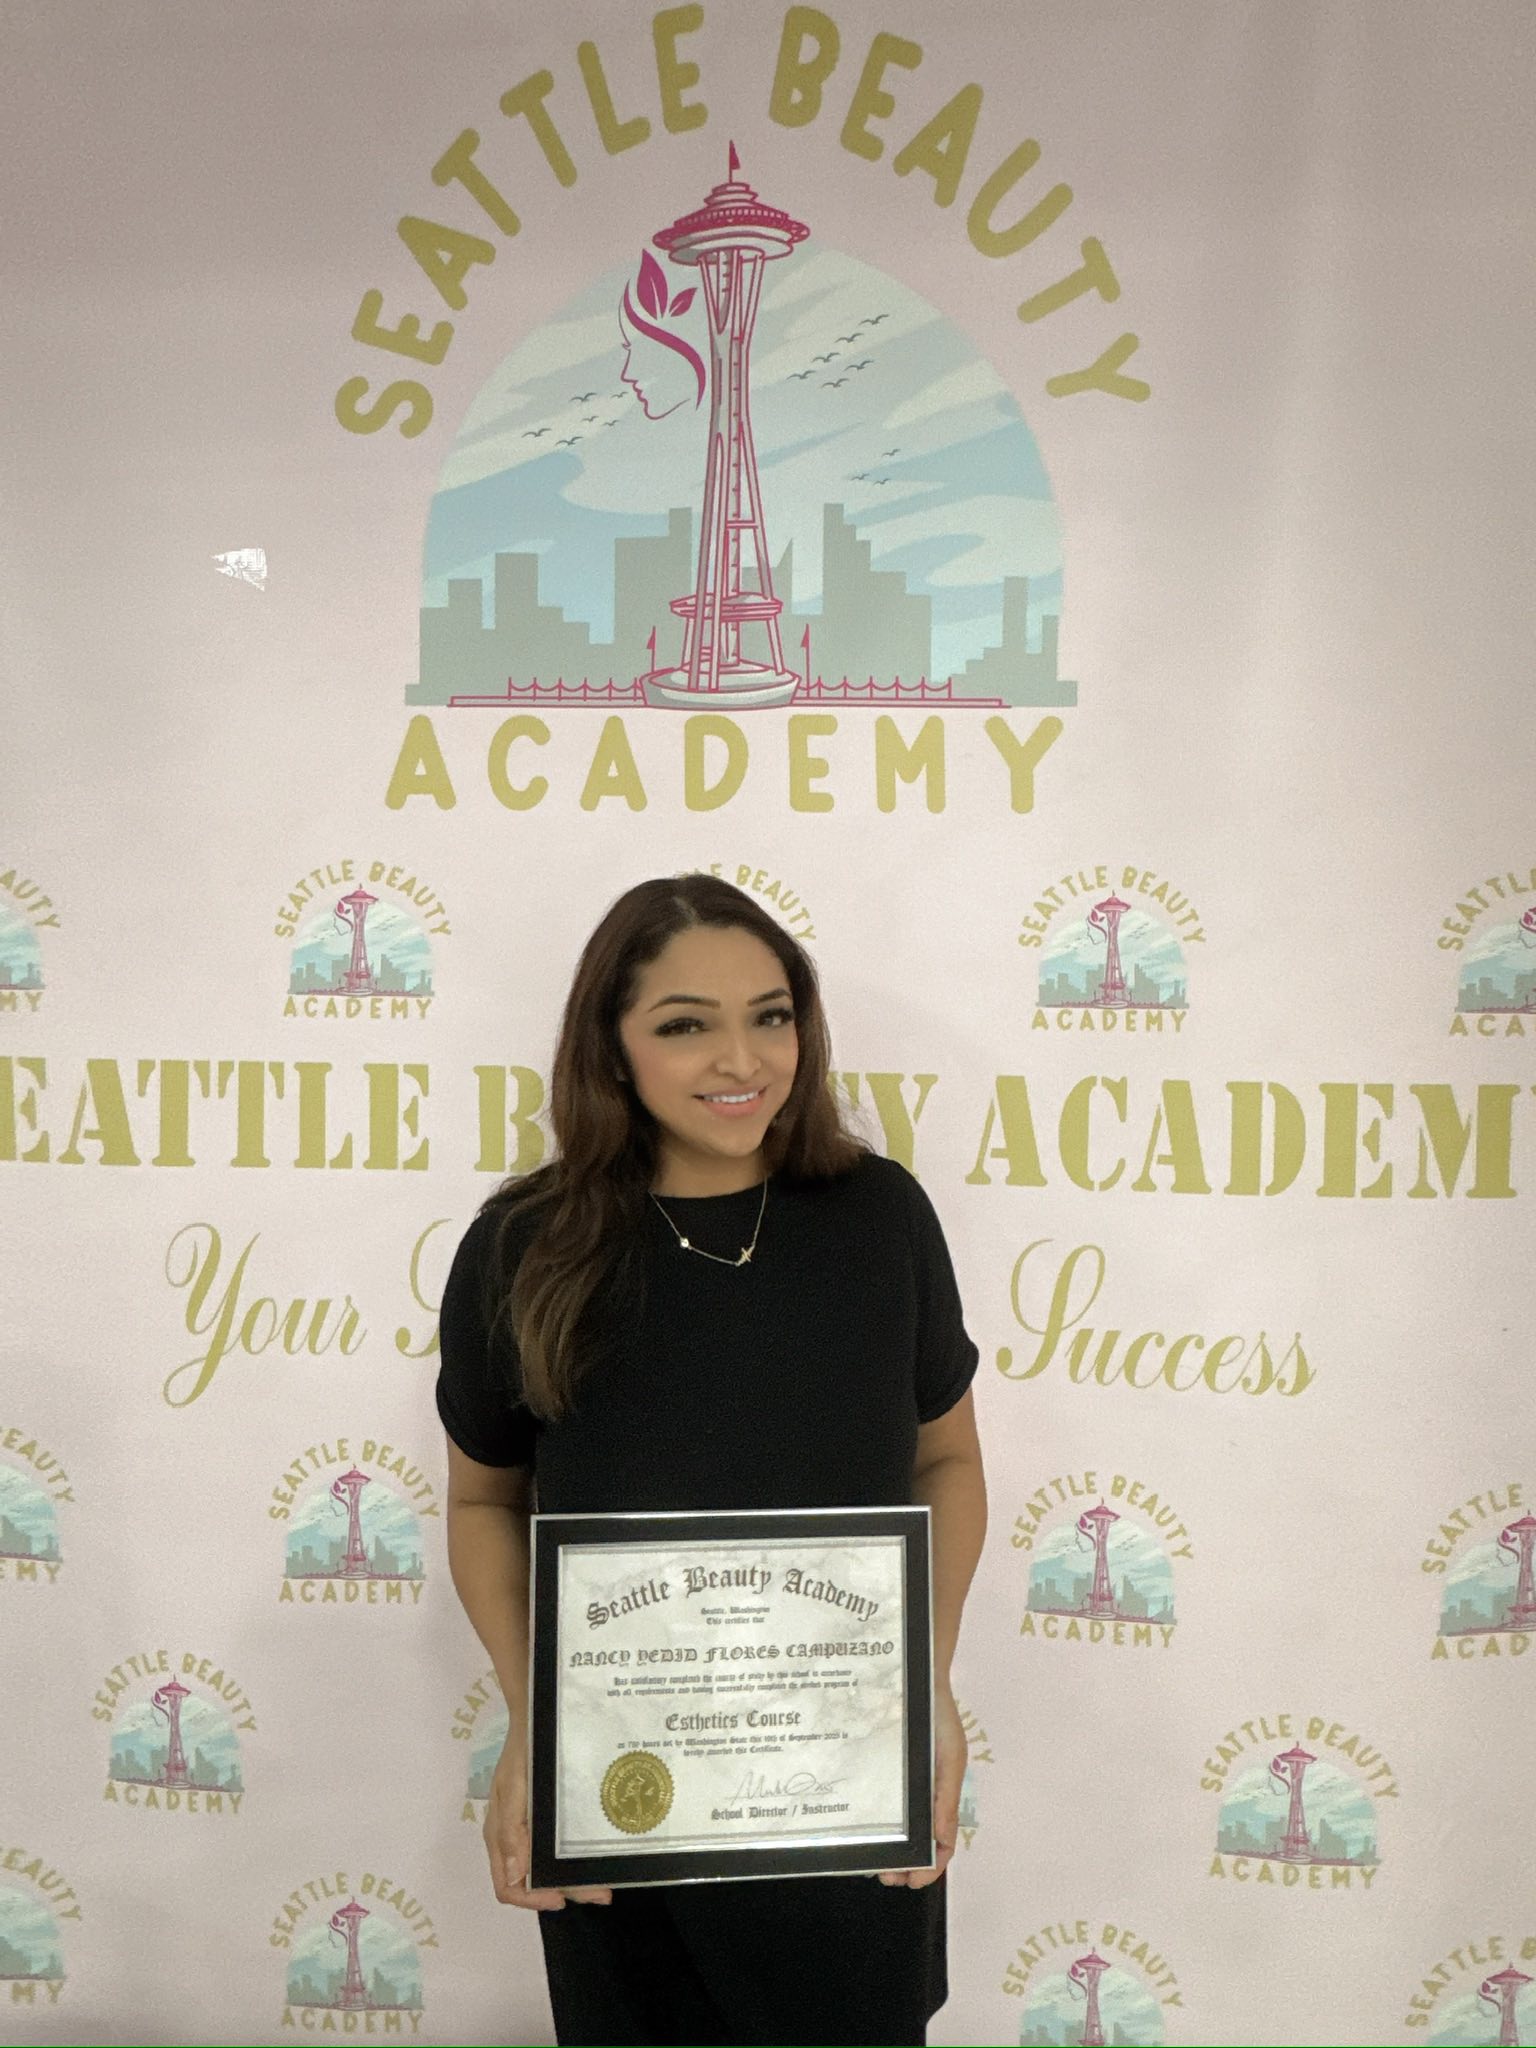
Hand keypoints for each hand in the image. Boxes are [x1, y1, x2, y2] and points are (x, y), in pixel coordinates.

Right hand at [484, 1746, 611, 1911]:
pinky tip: (593, 1857)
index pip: (508, 1886)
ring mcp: (529, 1830)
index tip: (561, 1900)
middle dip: (566, 1891)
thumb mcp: (513, 1785)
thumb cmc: (521, 1752)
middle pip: (534, 1882)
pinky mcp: (543, 1819)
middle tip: (601, 1894)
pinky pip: (554, 1850)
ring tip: (603, 1884)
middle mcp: (513, 1839)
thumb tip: (514, 1875)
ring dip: (573, 1880)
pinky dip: (572, 1861)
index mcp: (499, 1836)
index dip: (532, 1900)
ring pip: (548, 1868)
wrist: (534, 1718)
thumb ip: (512, 1829)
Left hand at [879, 1684, 963, 1889]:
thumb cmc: (939, 1718)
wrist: (917, 1681)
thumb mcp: (950, 1757)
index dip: (931, 1867)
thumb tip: (941, 1840)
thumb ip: (946, 1797)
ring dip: (888, 1853)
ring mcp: (902, 1788)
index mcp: (942, 1796)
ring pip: (896, 1831)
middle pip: (916, 1844)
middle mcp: (921, 1797)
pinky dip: (874, 1828)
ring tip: (871, 1864)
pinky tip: (860, 1834)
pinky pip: (879, 1807)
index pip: (942, 1844)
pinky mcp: (883, 1776)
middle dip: (903, 1866)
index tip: (912, 1882)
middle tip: (885, 1876)